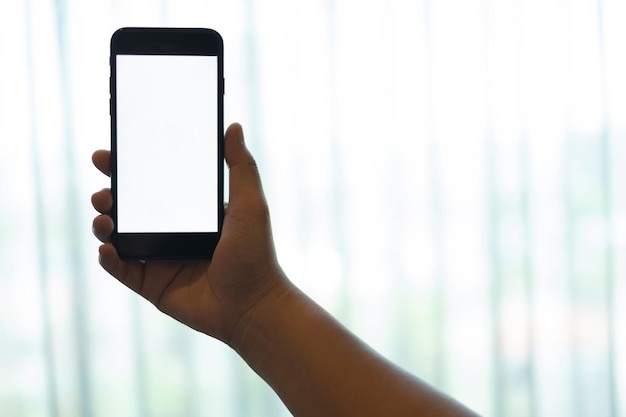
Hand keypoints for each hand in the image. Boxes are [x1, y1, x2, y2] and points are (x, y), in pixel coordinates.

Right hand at [91, 123, 287, 344]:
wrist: (253, 306)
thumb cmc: (256, 255)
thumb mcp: (250, 204)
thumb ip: (241, 167)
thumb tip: (233, 127)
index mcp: (190, 211)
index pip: (155, 184)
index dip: (131, 168)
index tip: (112, 153)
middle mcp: (172, 232)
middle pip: (131, 208)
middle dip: (110, 193)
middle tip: (104, 185)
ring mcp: (159, 258)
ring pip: (120, 235)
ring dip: (104, 222)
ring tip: (104, 215)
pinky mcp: (152, 285)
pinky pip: (121, 269)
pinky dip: (108, 258)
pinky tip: (107, 246)